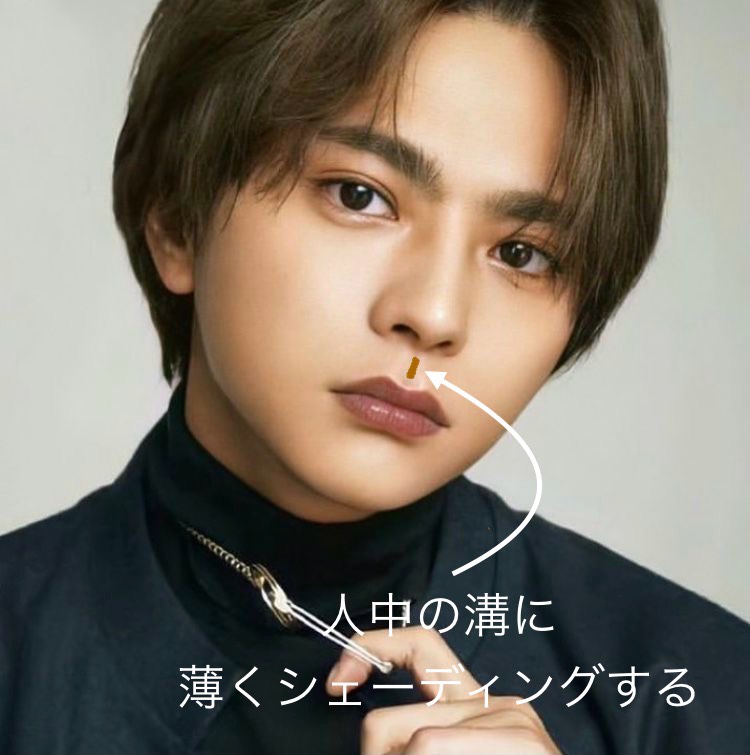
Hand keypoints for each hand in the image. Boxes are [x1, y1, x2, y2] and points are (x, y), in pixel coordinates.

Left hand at [325, 626, 560, 754]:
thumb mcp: (449, 751)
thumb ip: (417, 736)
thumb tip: (369, 728)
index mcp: (470, 704)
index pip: (418, 644)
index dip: (369, 648)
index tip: (336, 683)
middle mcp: (495, 702)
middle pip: (386, 721)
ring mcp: (513, 723)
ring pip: (414, 744)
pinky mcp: (525, 744)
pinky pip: (432, 749)